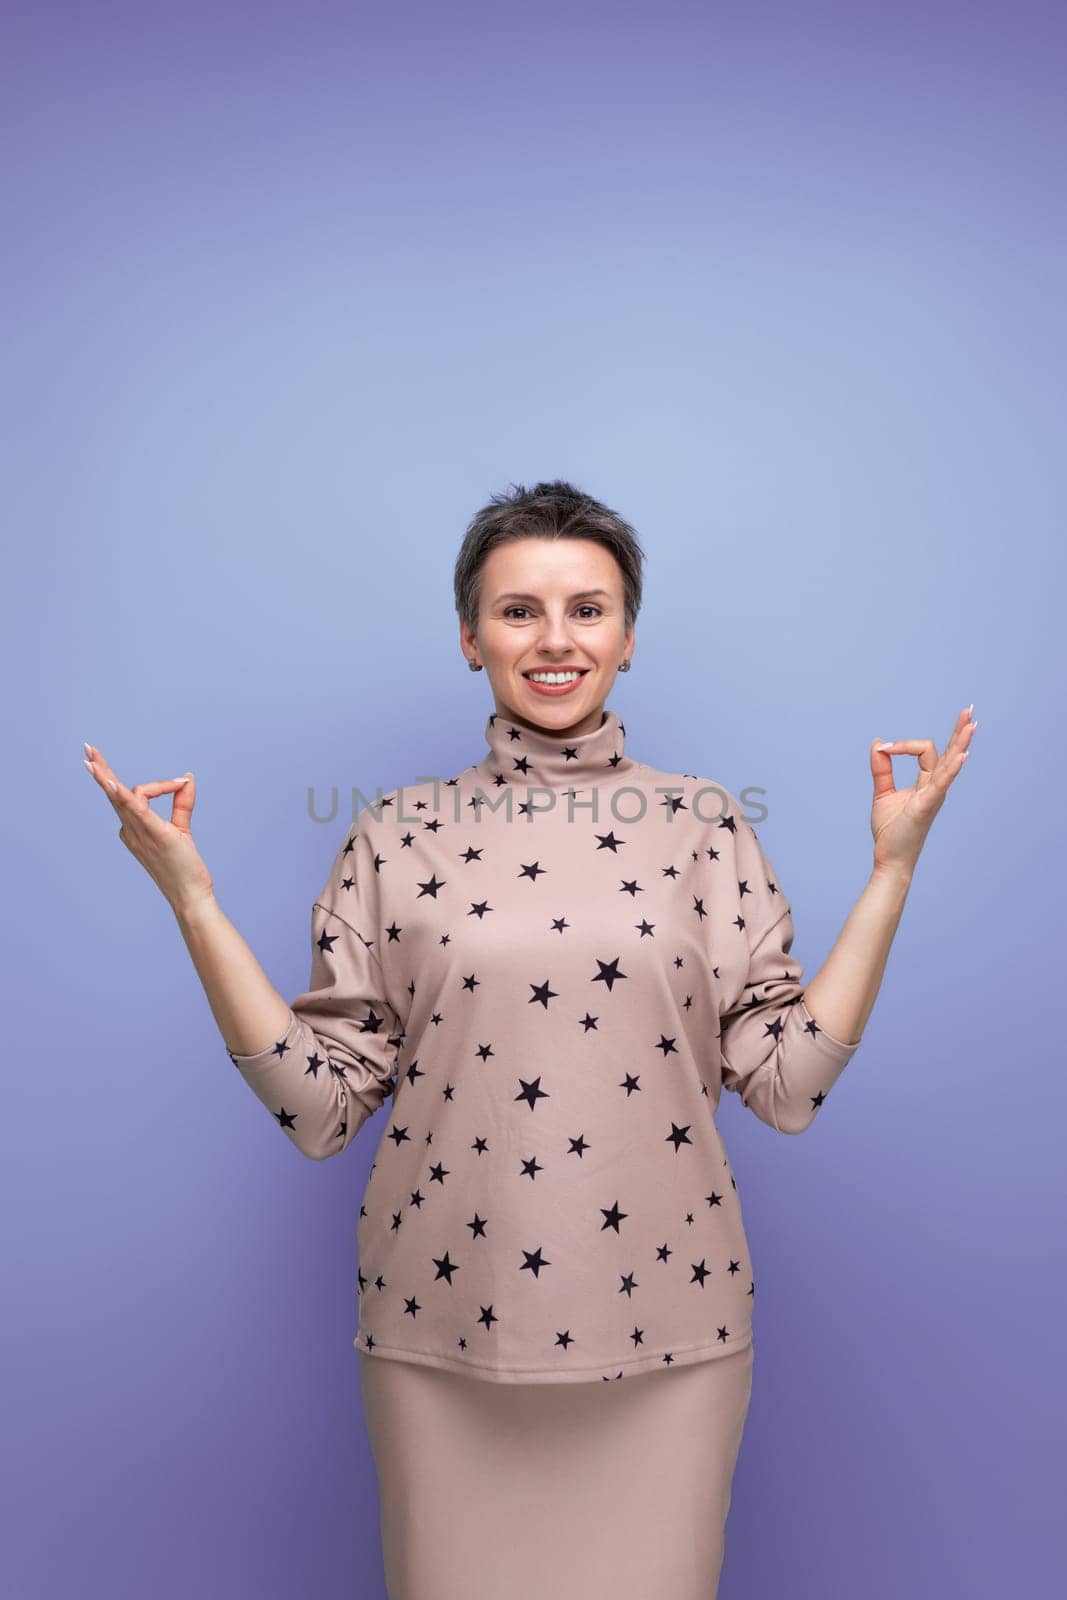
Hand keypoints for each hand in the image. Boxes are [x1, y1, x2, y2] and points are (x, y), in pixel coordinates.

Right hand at [82, 742, 215, 913]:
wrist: (190, 895)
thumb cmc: (184, 868)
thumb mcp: (180, 829)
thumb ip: (182, 803)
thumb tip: (187, 778)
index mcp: (134, 830)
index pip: (133, 796)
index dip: (159, 785)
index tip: (181, 783)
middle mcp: (131, 830)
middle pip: (113, 794)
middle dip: (100, 770)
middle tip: (87, 748)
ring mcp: (140, 833)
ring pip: (120, 799)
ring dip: (106, 776)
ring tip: (92, 758)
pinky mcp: (155, 835)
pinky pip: (136, 811)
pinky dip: (123, 796)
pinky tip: (111, 783)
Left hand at [869, 705, 976, 878]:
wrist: (890, 858)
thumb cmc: (891, 830)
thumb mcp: (883, 793)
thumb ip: (881, 769)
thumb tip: (879, 744)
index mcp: (927, 783)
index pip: (923, 751)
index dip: (902, 745)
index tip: (883, 749)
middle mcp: (936, 787)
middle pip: (951, 753)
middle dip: (959, 731)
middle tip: (969, 710)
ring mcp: (934, 796)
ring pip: (950, 764)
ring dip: (960, 743)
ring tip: (971, 724)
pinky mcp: (926, 806)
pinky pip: (941, 784)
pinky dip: (951, 769)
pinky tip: (961, 756)